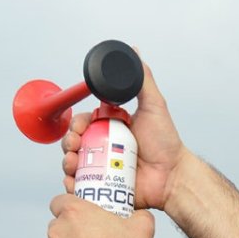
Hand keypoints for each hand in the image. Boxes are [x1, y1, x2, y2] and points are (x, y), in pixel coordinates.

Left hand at [46, 195, 154, 237]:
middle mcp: (58, 230)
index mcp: (74, 212)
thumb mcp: (141, 226)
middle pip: (58, 225)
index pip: (59, 201)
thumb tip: (141, 214)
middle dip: (70, 230)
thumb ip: (138, 214)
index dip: (69, 207)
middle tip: (89, 236)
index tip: (80, 214)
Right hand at [61, 57, 186, 211]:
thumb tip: (135, 51)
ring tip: (74, 164)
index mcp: (110, 127)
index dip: (76, 124)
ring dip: (66, 163)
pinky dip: (71, 184)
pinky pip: (79, 185)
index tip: (80, 127)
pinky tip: (74, 181)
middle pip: (74, 143)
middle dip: (68, 143)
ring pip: (72, 163)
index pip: (83, 122)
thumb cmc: (166, 143)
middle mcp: (103, 146)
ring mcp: (101, 167)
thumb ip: (142, 79)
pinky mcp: (102, 186)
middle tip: (75, 146)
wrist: (172, 176)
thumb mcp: (154, 105)